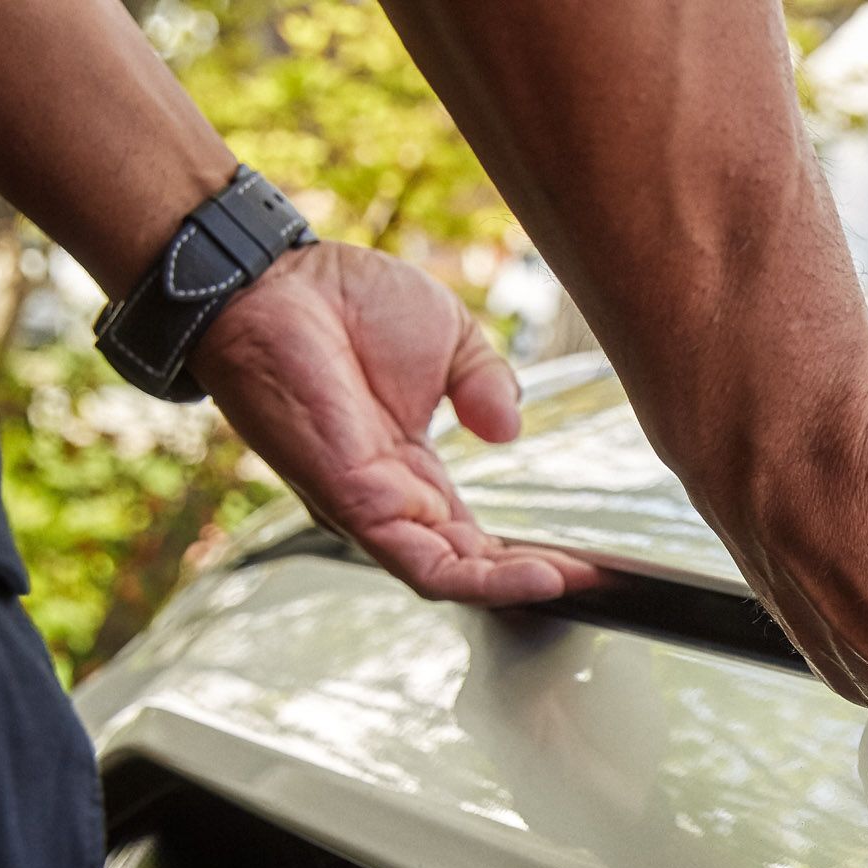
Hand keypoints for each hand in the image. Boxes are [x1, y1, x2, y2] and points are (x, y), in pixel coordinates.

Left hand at [189, 242, 600, 605]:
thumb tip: (510, 431)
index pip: (473, 535)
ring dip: (514, 587)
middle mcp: (389, 498)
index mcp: (408, 468)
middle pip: (466, 566)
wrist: (274, 280)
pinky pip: (427, 565)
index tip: (586, 558)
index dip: (527, 552)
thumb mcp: (449, 337)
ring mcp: (370, 506)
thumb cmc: (342, 301)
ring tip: (572, 584)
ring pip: (449, 577)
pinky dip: (484, 579)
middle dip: (530, 578)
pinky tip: (535, 575)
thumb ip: (488, 385)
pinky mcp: (354, 504)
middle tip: (594, 581)